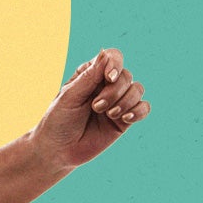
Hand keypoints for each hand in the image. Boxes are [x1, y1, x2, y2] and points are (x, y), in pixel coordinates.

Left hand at [33, 48, 151, 170]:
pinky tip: (125, 119)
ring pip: (137, 90)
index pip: (112, 58)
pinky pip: (144, 108)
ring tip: (108, 115)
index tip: (109, 78)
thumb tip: (105, 52)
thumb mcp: (70, 96)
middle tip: (96, 107)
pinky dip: (139, 111)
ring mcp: (117, 102)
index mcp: (90, 74)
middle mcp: (106, 86)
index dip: (115, 64)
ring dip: (125, 101)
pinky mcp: (124, 120)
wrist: (59, 150)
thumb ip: (90, 76)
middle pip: (126, 76)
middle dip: (114, 91)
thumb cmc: (59, 120)